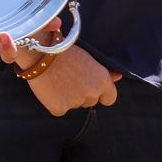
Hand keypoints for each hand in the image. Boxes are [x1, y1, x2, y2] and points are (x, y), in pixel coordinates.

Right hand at [0, 30, 120, 116]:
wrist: (42, 54)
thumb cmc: (67, 51)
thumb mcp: (90, 58)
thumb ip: (105, 72)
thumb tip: (118, 77)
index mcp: (102, 81)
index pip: (110, 98)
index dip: (103, 94)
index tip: (94, 88)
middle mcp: (92, 94)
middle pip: (91, 101)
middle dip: (83, 93)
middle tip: (72, 79)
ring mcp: (75, 103)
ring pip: (75, 104)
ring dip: (70, 97)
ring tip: (60, 80)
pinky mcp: (59, 109)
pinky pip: (60, 109)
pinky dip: (55, 102)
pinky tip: (51, 88)